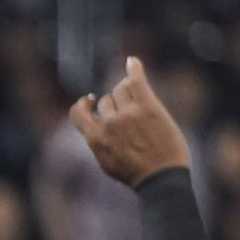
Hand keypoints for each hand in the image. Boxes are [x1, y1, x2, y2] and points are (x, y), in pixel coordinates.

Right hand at [70, 57, 192, 187]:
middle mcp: (109, 123)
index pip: (78, 112)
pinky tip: (132, 61)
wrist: (160, 178)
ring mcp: (128, 114)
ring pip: (121, 89)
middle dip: (115, 104)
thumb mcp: (105, 162)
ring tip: (138, 102)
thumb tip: (95, 124)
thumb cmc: (135, 174)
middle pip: (106, 100)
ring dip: (127, 92)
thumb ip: (98, 141)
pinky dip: (134, 68)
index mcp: (95, 138)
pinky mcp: (148, 107)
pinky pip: (137, 80)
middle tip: (131, 117)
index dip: (84, 104)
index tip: (90, 101)